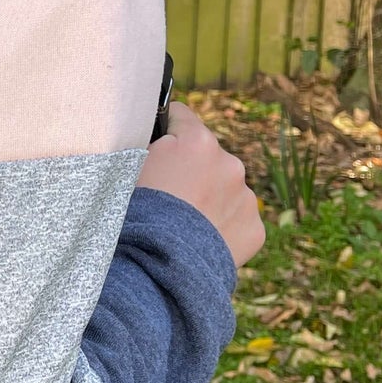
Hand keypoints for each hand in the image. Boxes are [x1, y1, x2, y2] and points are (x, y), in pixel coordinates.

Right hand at [137, 101, 265, 267]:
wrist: (158, 268)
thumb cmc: (133, 213)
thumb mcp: (125, 167)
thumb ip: (147, 146)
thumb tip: (153, 139)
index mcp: (197, 141)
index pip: (180, 115)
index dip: (162, 130)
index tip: (152, 146)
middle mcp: (230, 163)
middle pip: (205, 155)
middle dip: (188, 169)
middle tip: (163, 195)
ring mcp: (246, 197)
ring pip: (223, 187)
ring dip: (206, 197)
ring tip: (179, 222)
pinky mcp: (256, 228)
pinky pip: (236, 218)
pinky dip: (220, 225)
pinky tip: (196, 238)